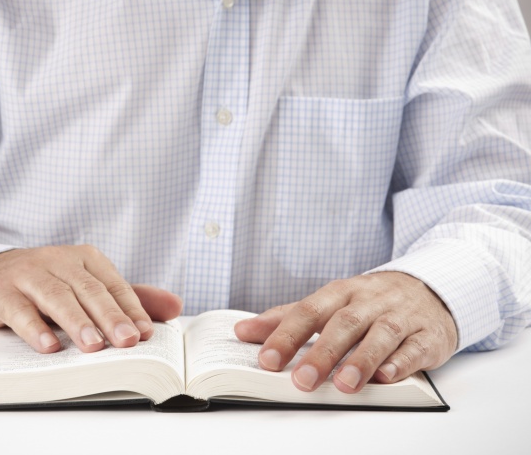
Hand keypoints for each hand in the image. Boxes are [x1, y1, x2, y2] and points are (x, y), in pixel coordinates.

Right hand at [0, 245, 182, 353]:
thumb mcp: (88, 287)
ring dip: (77, 322)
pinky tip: (49, 346)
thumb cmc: (49, 284)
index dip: (131, 309)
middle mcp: (59, 261)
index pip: (113, 285)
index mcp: (85, 258)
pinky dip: (35, 328)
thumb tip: (176, 306)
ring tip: (93, 345)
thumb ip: (130, 298)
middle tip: (127, 341)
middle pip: (89, 290)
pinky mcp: (2, 291)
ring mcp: (29, 274)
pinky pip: (20, 310)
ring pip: (57, 297)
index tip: (145, 333)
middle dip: (110, 316)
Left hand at [234, 272, 457, 392]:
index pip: (308, 311)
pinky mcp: (428, 335)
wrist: (430, 287)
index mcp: (340, 292)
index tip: (266, 360)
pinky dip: (400, 362)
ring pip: (381, 334)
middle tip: (302, 380)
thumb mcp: (328, 302)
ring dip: (361, 360)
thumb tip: (243, 331)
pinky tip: (385, 378)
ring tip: (343, 385)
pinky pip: (416, 347)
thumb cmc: (369, 301)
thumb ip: (286, 317)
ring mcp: (401, 316)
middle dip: (322, 352)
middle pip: (344, 323)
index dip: (286, 335)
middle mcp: (370, 301)